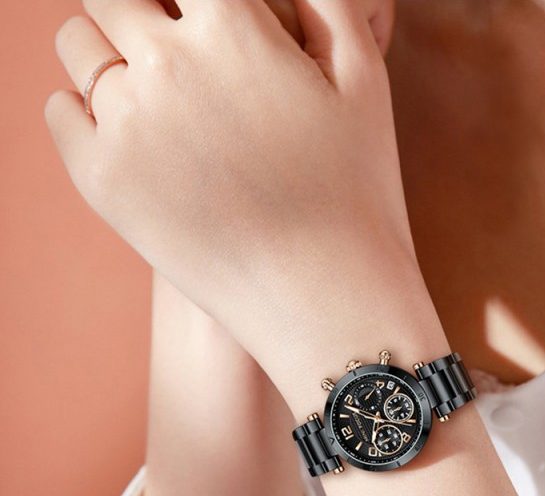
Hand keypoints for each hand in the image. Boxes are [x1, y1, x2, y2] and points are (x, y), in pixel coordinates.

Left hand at [46, 0, 425, 410]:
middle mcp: (166, 64)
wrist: (327, 298)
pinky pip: (60, 111)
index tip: (201, 25)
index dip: (194, 4)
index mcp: (232, 26)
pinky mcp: (101, 181)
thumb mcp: (364, 77)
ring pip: (78, 45)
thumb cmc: (356, 190)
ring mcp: (126, 125)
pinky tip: (133, 136)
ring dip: (109, 52)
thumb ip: (319, 0)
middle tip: (174, 50)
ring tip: (157, 95)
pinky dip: (86, 111)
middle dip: (142, 11)